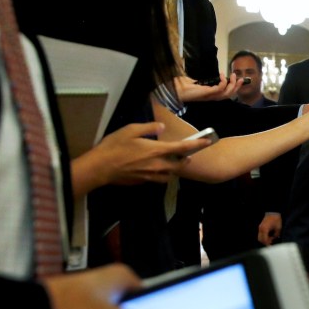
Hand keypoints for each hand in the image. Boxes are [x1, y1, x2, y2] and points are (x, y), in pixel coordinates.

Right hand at [71, 122, 212, 197]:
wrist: (100, 168)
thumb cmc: (114, 146)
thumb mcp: (130, 130)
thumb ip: (149, 128)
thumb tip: (162, 127)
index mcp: (157, 150)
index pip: (182, 148)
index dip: (197, 144)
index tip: (208, 141)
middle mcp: (158, 165)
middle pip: (180, 165)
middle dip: (187, 159)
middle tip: (189, 154)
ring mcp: (151, 176)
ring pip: (171, 175)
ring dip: (176, 169)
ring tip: (175, 162)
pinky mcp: (143, 182)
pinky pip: (158, 179)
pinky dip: (163, 174)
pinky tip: (157, 169)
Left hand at [175, 74, 241, 102]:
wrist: (175, 89)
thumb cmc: (181, 86)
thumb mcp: (194, 83)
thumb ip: (200, 82)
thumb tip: (202, 78)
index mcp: (210, 95)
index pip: (225, 94)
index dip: (233, 88)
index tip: (238, 80)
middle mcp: (211, 97)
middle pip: (229, 95)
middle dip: (236, 87)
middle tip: (239, 78)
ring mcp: (209, 96)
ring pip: (226, 93)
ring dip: (232, 84)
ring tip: (233, 75)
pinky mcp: (207, 93)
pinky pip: (219, 89)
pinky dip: (223, 82)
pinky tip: (221, 75)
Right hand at [258, 213, 282, 245]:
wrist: (273, 212)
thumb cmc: (276, 219)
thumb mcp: (278, 228)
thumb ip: (276, 235)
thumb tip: (275, 239)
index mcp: (265, 229)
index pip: (264, 240)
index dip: (267, 244)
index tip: (271, 246)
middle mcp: (261, 229)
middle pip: (260, 239)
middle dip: (265, 242)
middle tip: (271, 242)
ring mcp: (260, 227)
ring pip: (260, 237)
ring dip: (264, 239)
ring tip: (271, 238)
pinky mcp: (261, 226)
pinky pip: (261, 234)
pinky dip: (264, 236)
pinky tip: (269, 235)